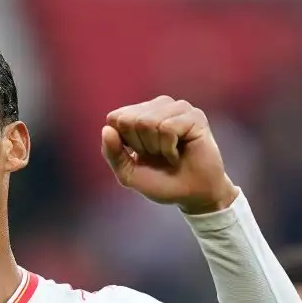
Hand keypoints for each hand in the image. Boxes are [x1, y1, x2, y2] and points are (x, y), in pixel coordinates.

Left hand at [101, 96, 237, 214]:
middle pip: (130, 119)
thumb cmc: (162, 182)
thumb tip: (106, 128)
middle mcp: (158, 107)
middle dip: (140, 145)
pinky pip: (167, 127)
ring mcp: (177, 108)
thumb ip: (112, 153)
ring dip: (156, 147)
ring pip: (148, 121)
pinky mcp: (194, 116)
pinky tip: (178, 154)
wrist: (192, 195)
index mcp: (140, 115)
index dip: (124, 143)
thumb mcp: (128, 173)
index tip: (141, 154)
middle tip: (157, 155)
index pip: (115, 118)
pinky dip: (169, 148)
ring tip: (169, 154)